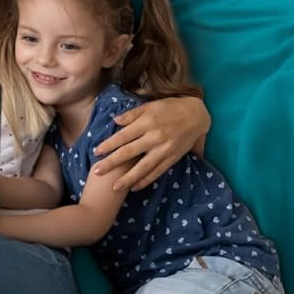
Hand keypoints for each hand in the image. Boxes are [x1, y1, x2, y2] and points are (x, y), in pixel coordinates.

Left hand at [91, 96, 207, 191]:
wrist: (197, 115)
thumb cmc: (171, 107)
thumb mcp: (151, 105)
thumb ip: (133, 114)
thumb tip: (115, 120)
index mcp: (147, 122)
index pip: (123, 136)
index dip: (109, 144)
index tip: (96, 152)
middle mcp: (155, 137)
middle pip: (129, 153)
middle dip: (112, 163)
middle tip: (97, 172)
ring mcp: (164, 150)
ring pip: (143, 167)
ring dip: (128, 178)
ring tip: (115, 188)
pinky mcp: (172, 158)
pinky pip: (157, 172)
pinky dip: (146, 180)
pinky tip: (134, 187)